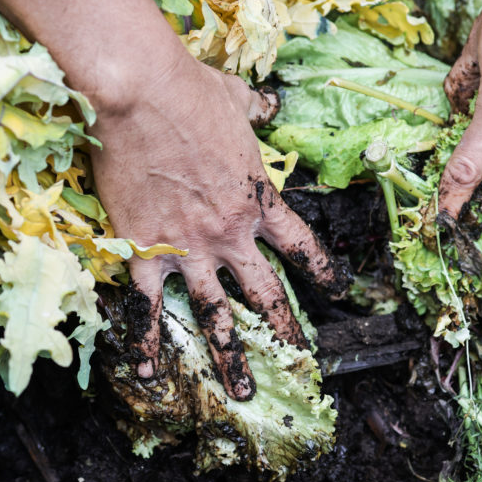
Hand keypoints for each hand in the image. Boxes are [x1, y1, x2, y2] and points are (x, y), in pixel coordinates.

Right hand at [88, 53, 345, 400]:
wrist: (143, 94)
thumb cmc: (190, 90)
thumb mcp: (237, 100)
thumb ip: (257, 111)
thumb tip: (271, 105)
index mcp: (258, 198)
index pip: (301, 244)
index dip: (322, 269)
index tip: (337, 289)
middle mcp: (230, 233)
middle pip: (266, 292)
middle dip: (285, 330)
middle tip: (297, 360)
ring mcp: (188, 247)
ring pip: (216, 315)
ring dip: (230, 356)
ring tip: (242, 391)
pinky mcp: (145, 250)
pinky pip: (147, 306)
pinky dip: (148, 341)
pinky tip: (150, 372)